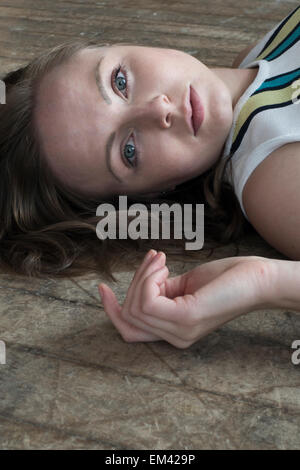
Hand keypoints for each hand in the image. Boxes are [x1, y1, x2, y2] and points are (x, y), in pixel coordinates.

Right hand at [98, 250, 274, 348]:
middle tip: (155, 260)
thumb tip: (140, 284)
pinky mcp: (186, 318)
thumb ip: (158, 292)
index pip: (129, 332)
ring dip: (143, 276)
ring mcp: (180, 332)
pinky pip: (147, 302)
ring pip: (136, 307)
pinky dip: (148, 279)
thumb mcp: (182, 286)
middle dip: (134, 282)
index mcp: (173, 332)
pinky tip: (164, 267)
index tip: (102, 286)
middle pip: (129, 316)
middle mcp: (175, 338)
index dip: (111, 310)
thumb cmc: (223, 280)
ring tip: (162, 260)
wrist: (255, 278)